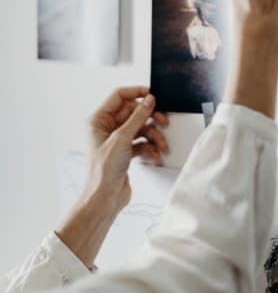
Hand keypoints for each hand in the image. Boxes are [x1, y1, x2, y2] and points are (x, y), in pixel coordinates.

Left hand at [56, 87, 168, 267]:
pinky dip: (149, 147)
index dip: (136, 93)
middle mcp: (106, 128)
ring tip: (161, 145)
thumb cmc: (103, 171)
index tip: (153, 94)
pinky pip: (141, 142)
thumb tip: (149, 100)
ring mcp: (116, 140)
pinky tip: (154, 155)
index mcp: (98, 120)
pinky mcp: (124, 151)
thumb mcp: (122, 139)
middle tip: (163, 121)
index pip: (119, 96)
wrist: (104, 199)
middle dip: (150, 118)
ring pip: (140, 128)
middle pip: (133, 112)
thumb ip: (137, 117)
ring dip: (153, 135)